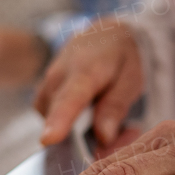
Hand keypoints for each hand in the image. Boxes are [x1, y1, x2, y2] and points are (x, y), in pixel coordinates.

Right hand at [33, 19, 143, 147]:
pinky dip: (72, 128)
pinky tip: (94, 119)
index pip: (69, 98)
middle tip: (127, 135)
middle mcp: (57, 77)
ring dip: (82, 134)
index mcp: (84, 70)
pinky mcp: (43, 97)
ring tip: (116, 125)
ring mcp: (46, 86)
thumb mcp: (131, 78)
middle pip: (60, 119)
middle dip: (88, 140)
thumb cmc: (121, 57)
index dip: (59, 121)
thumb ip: (116, 106)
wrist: (103, 35)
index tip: (49, 140)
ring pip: (55, 123)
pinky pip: (53, 120)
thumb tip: (103, 137)